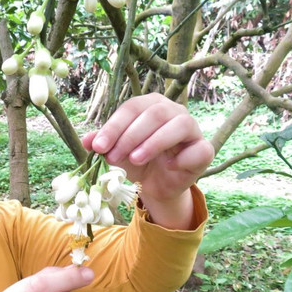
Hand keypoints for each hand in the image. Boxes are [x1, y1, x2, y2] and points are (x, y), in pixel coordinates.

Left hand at [82, 93, 213, 203]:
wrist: (156, 185)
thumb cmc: (137, 162)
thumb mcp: (116, 154)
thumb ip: (103, 145)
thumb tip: (87, 140)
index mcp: (151, 105)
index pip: (132, 108)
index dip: (114, 126)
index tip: (97, 147)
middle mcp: (173, 111)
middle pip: (154, 113)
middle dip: (130, 136)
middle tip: (113, 157)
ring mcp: (192, 129)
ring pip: (179, 124)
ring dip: (154, 142)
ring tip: (136, 159)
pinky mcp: (204, 149)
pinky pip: (198, 149)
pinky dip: (182, 158)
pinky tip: (169, 166)